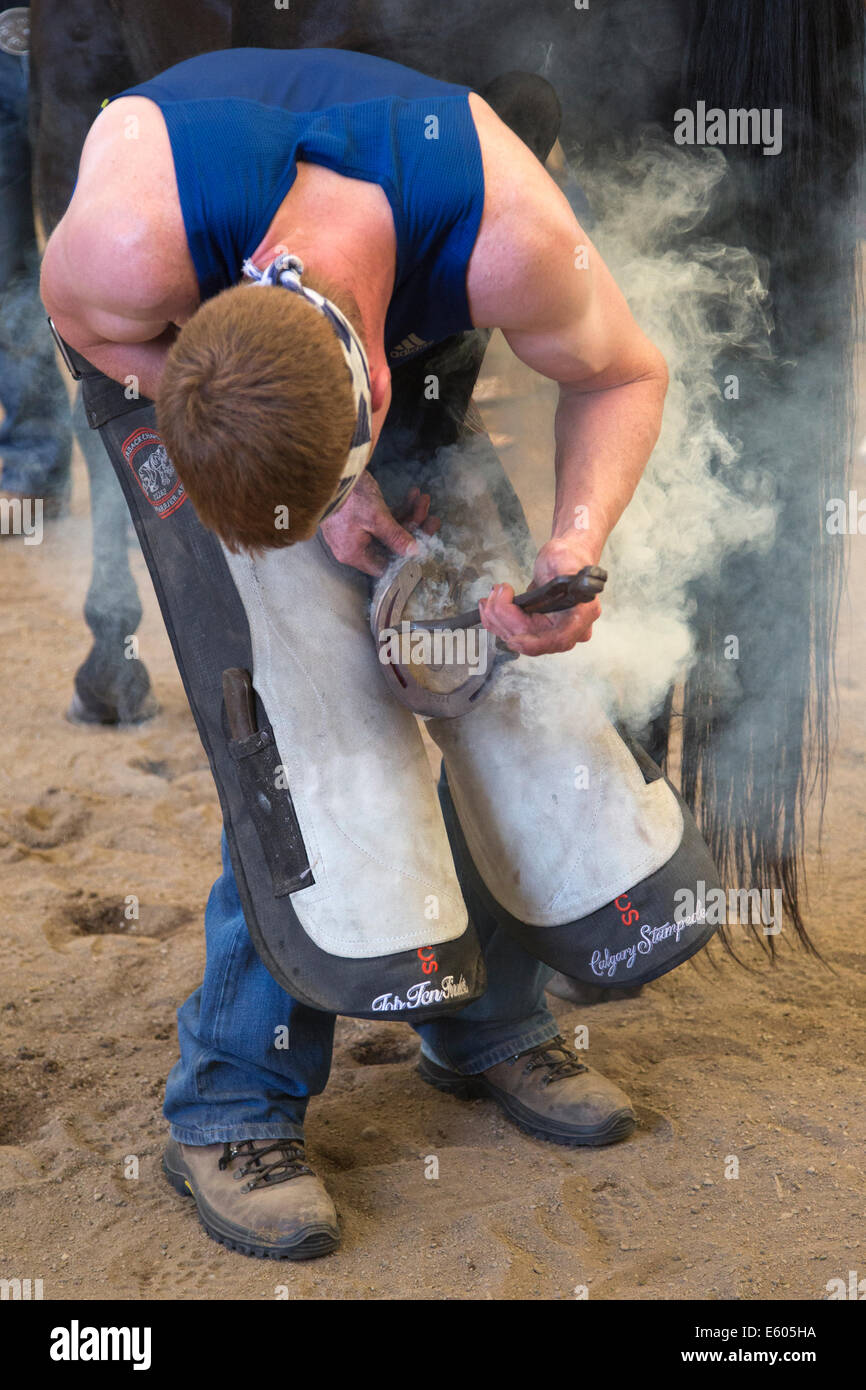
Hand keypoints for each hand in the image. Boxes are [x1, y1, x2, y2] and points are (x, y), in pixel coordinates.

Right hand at [319, 475, 439, 576]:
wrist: (330, 467)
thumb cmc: (348, 496)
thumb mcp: (376, 518)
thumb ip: (396, 537)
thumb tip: (413, 553)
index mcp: (354, 553)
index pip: (385, 566)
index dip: (406, 558)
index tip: (424, 543)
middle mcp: (353, 544)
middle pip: (391, 545)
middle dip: (413, 529)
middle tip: (432, 518)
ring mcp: (355, 529)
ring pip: (389, 528)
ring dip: (408, 514)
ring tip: (424, 499)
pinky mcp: (357, 514)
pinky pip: (382, 517)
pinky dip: (398, 507)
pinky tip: (412, 495)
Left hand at [478, 536, 601, 655]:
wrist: (565, 556)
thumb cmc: (569, 557)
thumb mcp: (566, 560)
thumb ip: (567, 576)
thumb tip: (571, 586)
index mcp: (582, 614)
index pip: (560, 639)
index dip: (536, 644)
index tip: (515, 638)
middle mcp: (568, 628)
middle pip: (532, 638)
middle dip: (507, 619)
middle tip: (496, 594)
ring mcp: (551, 630)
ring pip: (518, 636)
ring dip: (498, 618)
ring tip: (491, 595)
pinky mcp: (537, 628)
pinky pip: (514, 632)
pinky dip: (497, 621)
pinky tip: (488, 606)